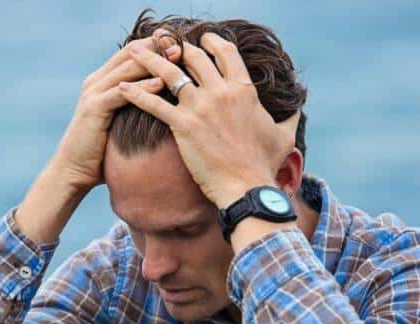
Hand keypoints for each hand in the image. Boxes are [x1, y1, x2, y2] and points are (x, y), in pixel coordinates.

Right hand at [50, 36, 181, 192]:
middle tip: (181, 43)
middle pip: (130, 54)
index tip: (180, 43)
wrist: (73, 171)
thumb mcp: (120, 123)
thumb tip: (163, 106)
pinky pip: (122, 93)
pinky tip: (161, 83)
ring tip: (177, 57)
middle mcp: (96, 81)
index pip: (131, 53)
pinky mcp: (94, 108)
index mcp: (102, 81)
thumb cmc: (100, 152)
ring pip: (127, 69)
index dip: (155, 45)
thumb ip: (134, 108)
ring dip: (154, 62)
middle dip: (157, 47)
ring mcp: (93, 93)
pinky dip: (143, 86)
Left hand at [118, 31, 300, 207]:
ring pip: (169, 73)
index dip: (210, 42)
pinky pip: (153, 104)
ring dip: (149, 59)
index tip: (200, 39)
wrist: (246, 187)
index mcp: (244, 89)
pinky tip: (121, 88)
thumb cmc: (264, 165)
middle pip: (194, 57)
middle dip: (176, 47)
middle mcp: (221, 92)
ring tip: (133, 52)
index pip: (225, 52)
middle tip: (162, 44)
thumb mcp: (283, 136)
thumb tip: (298, 107)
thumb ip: (290, 117)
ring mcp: (201, 107)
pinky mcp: (183, 125)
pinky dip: (135, 94)